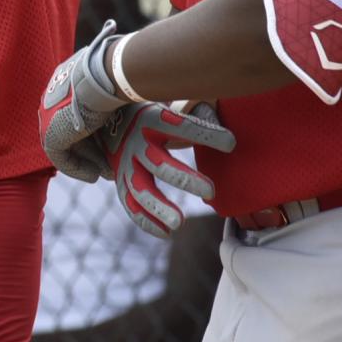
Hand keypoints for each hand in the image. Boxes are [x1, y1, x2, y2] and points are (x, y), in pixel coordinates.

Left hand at [40, 21, 133, 181]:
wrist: (110, 75)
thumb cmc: (123, 74)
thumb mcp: (119, 85)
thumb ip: (120, 97)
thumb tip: (149, 104)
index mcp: (66, 78)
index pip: (77, 108)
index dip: (94, 127)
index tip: (110, 141)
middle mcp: (53, 95)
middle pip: (71, 128)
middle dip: (91, 147)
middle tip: (108, 162)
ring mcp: (48, 115)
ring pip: (68, 144)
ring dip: (87, 159)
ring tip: (105, 171)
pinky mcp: (50, 133)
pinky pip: (61, 157)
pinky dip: (78, 168)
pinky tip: (94, 175)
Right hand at [101, 102, 231, 238]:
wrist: (110, 121)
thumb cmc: (153, 118)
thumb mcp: (170, 108)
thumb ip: (198, 117)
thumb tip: (231, 139)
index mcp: (151, 119)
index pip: (180, 126)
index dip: (205, 134)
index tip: (231, 144)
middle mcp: (136, 143)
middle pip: (159, 163)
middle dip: (184, 179)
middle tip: (211, 192)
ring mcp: (125, 164)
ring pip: (139, 190)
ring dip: (158, 208)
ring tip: (179, 223)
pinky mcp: (121, 182)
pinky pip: (130, 205)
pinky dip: (146, 221)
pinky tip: (166, 232)